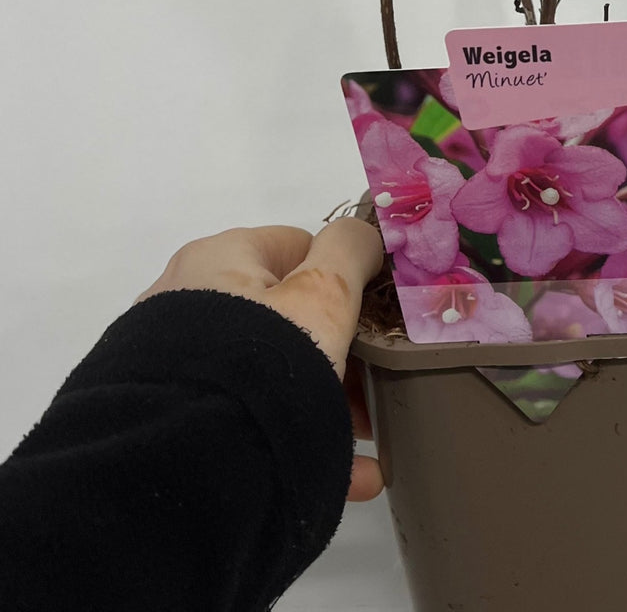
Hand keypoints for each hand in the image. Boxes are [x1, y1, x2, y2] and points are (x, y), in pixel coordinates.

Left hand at [139, 218, 385, 501]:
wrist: (180, 466)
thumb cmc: (261, 359)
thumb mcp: (323, 295)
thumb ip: (349, 252)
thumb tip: (363, 235)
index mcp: (219, 256)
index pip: (297, 247)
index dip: (343, 279)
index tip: (373, 323)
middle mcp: (187, 299)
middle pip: (286, 314)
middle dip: (337, 351)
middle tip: (372, 390)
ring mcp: (177, 361)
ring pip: (271, 372)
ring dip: (324, 400)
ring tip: (365, 439)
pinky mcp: (171, 414)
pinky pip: (248, 417)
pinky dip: (296, 436)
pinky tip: (350, 474)